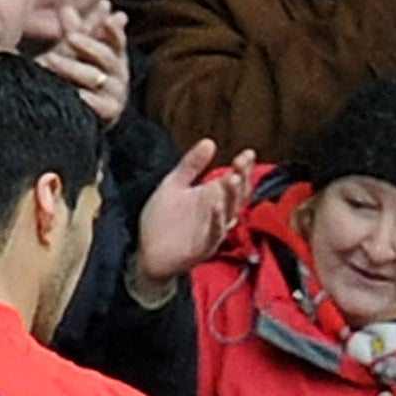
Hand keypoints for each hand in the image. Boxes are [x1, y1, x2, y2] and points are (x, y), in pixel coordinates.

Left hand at [37, 3, 131, 126]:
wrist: (68, 116)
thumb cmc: (72, 79)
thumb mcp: (72, 53)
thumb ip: (73, 31)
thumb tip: (66, 8)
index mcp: (113, 56)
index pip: (117, 40)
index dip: (113, 30)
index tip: (106, 18)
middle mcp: (119, 75)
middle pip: (107, 57)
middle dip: (88, 45)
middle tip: (69, 37)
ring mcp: (116, 95)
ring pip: (96, 77)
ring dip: (72, 67)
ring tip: (49, 60)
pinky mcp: (109, 115)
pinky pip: (97, 104)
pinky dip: (83, 98)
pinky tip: (70, 92)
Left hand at [135, 140, 256, 292]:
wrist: (147, 253)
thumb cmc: (161, 220)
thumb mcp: (173, 185)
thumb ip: (190, 165)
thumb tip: (209, 142)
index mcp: (211, 198)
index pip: (235, 181)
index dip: (243, 168)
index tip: (248, 153)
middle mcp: (216, 214)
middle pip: (237, 196)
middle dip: (242, 179)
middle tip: (242, 163)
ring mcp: (211, 232)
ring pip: (229, 214)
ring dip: (232, 197)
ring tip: (233, 178)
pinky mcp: (202, 248)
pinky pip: (214, 234)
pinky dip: (217, 220)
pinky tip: (216, 204)